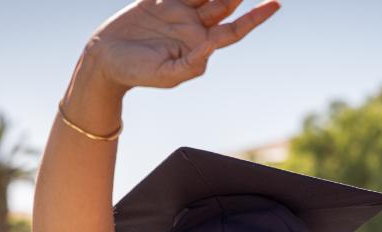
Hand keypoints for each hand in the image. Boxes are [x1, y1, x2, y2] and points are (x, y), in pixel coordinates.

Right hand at [85, 0, 279, 92]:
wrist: (105, 59)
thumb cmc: (137, 73)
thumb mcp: (167, 74)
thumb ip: (192, 63)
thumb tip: (212, 46)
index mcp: (200, 44)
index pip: (234, 29)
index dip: (256, 17)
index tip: (276, 4)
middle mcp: (193, 25)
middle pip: (225, 2)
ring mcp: (177, 10)